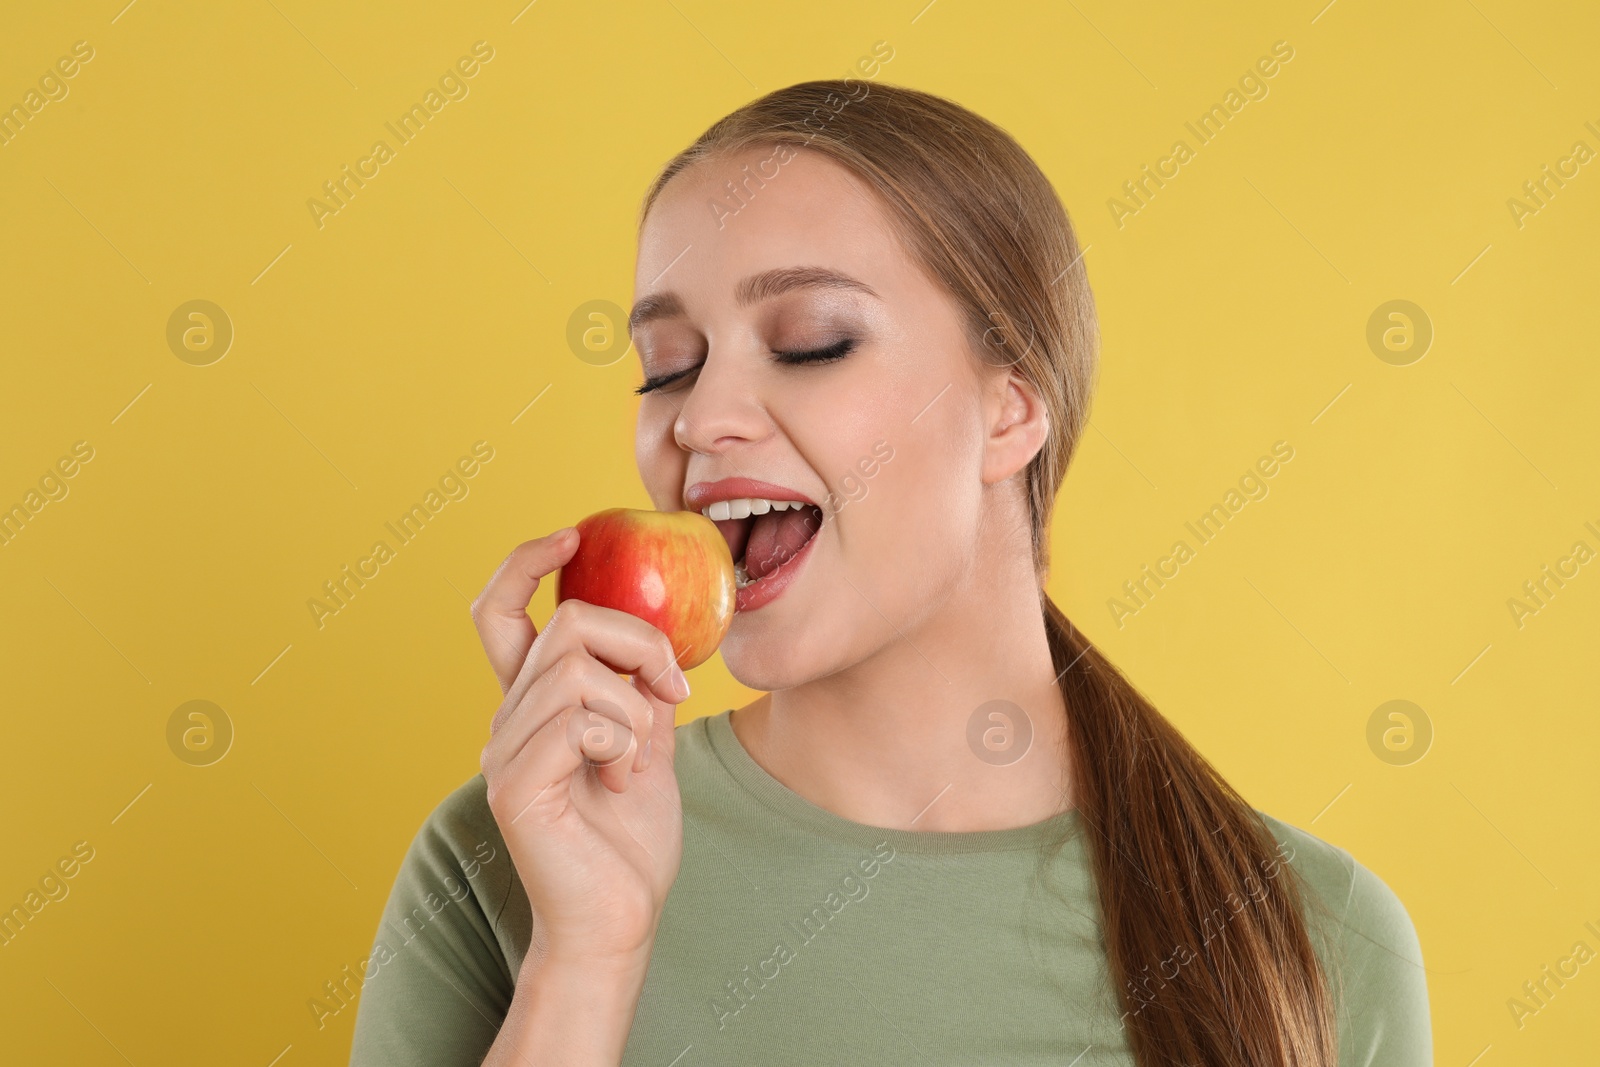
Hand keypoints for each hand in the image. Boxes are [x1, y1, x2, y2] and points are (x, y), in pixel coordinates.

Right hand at [472, 529, 688, 969]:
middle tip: (672, 692)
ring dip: (635, 709)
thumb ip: (640, 691)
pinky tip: (622, 783)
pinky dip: (622, 744)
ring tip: (639, 760)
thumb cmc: (631, 839)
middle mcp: (508, 719)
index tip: (571, 534)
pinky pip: (580, 721)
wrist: (620, 919)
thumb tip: (656, 640)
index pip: (500, 610)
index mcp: (533, 704)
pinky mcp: (516, 786)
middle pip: (568, 622)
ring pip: (580, 670)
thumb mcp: (648, 744)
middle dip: (638, 642)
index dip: (525, 561)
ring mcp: (505, 751)